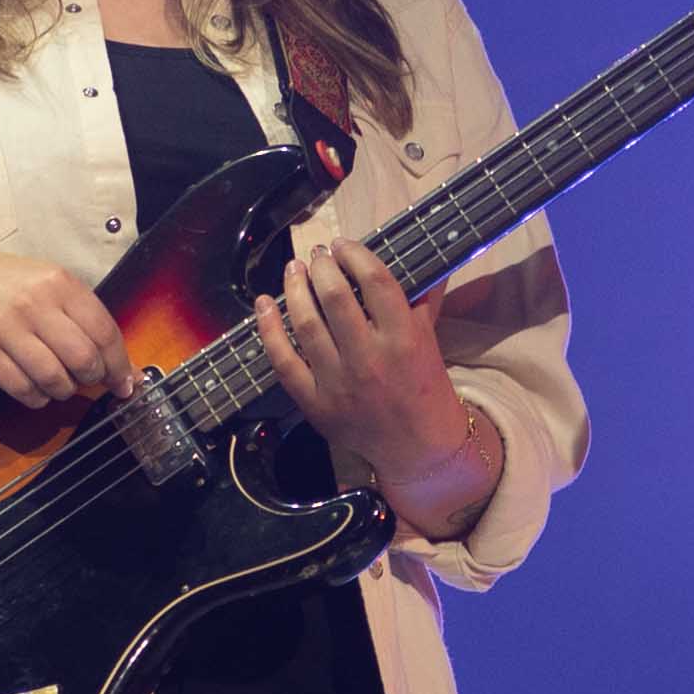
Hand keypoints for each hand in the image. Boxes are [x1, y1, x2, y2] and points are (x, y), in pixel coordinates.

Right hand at [0, 251, 131, 410]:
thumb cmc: (4, 287)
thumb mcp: (47, 284)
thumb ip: (85, 318)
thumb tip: (125, 368)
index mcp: (58, 282)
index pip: (104, 332)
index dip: (120, 365)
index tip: (125, 383)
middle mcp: (34, 303)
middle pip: (83, 359)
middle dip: (92, 379)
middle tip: (86, 380)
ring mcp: (7, 329)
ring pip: (55, 379)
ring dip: (63, 390)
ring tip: (57, 382)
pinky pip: (24, 390)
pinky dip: (36, 397)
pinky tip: (34, 386)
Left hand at [252, 237, 469, 488]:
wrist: (418, 448)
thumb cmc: (425, 387)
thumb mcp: (429, 341)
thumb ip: (423, 299)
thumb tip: (423, 258)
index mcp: (404, 339)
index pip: (376, 282)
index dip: (355, 255)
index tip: (342, 245)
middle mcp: (370, 359)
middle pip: (335, 297)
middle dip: (321, 267)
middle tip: (316, 255)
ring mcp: (339, 384)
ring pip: (306, 323)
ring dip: (294, 289)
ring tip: (293, 270)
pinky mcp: (316, 404)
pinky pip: (283, 361)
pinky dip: (268, 329)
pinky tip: (264, 304)